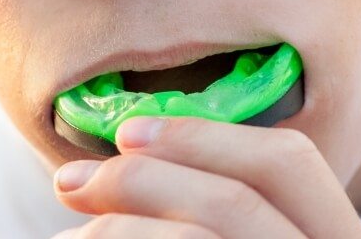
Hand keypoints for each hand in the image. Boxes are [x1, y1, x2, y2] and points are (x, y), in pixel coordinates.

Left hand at [51, 117, 360, 237]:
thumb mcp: (251, 229)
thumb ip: (220, 206)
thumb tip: (137, 153)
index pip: (289, 163)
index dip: (204, 136)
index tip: (127, 133)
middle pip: (238, 200)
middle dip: (144, 179)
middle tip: (71, 181)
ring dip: (119, 227)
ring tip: (71, 238)